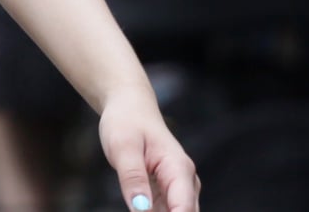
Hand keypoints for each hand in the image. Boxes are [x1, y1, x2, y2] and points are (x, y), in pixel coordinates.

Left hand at [99, 85, 198, 210]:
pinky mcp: (168, 191)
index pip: (183, 210)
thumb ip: (133, 178)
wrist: (130, 107)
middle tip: (137, 208)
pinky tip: (138, 208)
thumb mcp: (123, 147)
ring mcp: (179, 187)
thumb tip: (140, 209)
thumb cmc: (126, 122)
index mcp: (179, 169)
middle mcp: (185, 181)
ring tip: (135, 203)